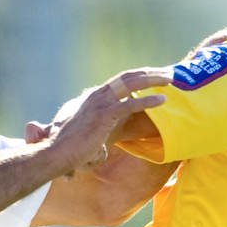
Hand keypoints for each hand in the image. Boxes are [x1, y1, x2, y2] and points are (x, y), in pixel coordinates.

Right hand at [39, 67, 171, 174]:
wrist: (55, 154)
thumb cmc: (69, 151)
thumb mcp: (87, 138)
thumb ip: (96, 140)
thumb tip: (100, 151)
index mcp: (94, 97)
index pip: (120, 80)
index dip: (139, 76)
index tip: (156, 75)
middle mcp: (97, 95)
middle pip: (128, 76)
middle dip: (150, 72)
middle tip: (169, 73)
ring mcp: (100, 104)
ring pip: (131, 83)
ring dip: (152, 79)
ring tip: (170, 79)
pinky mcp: (104, 116)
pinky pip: (130, 104)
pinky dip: (148, 100)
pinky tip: (162, 99)